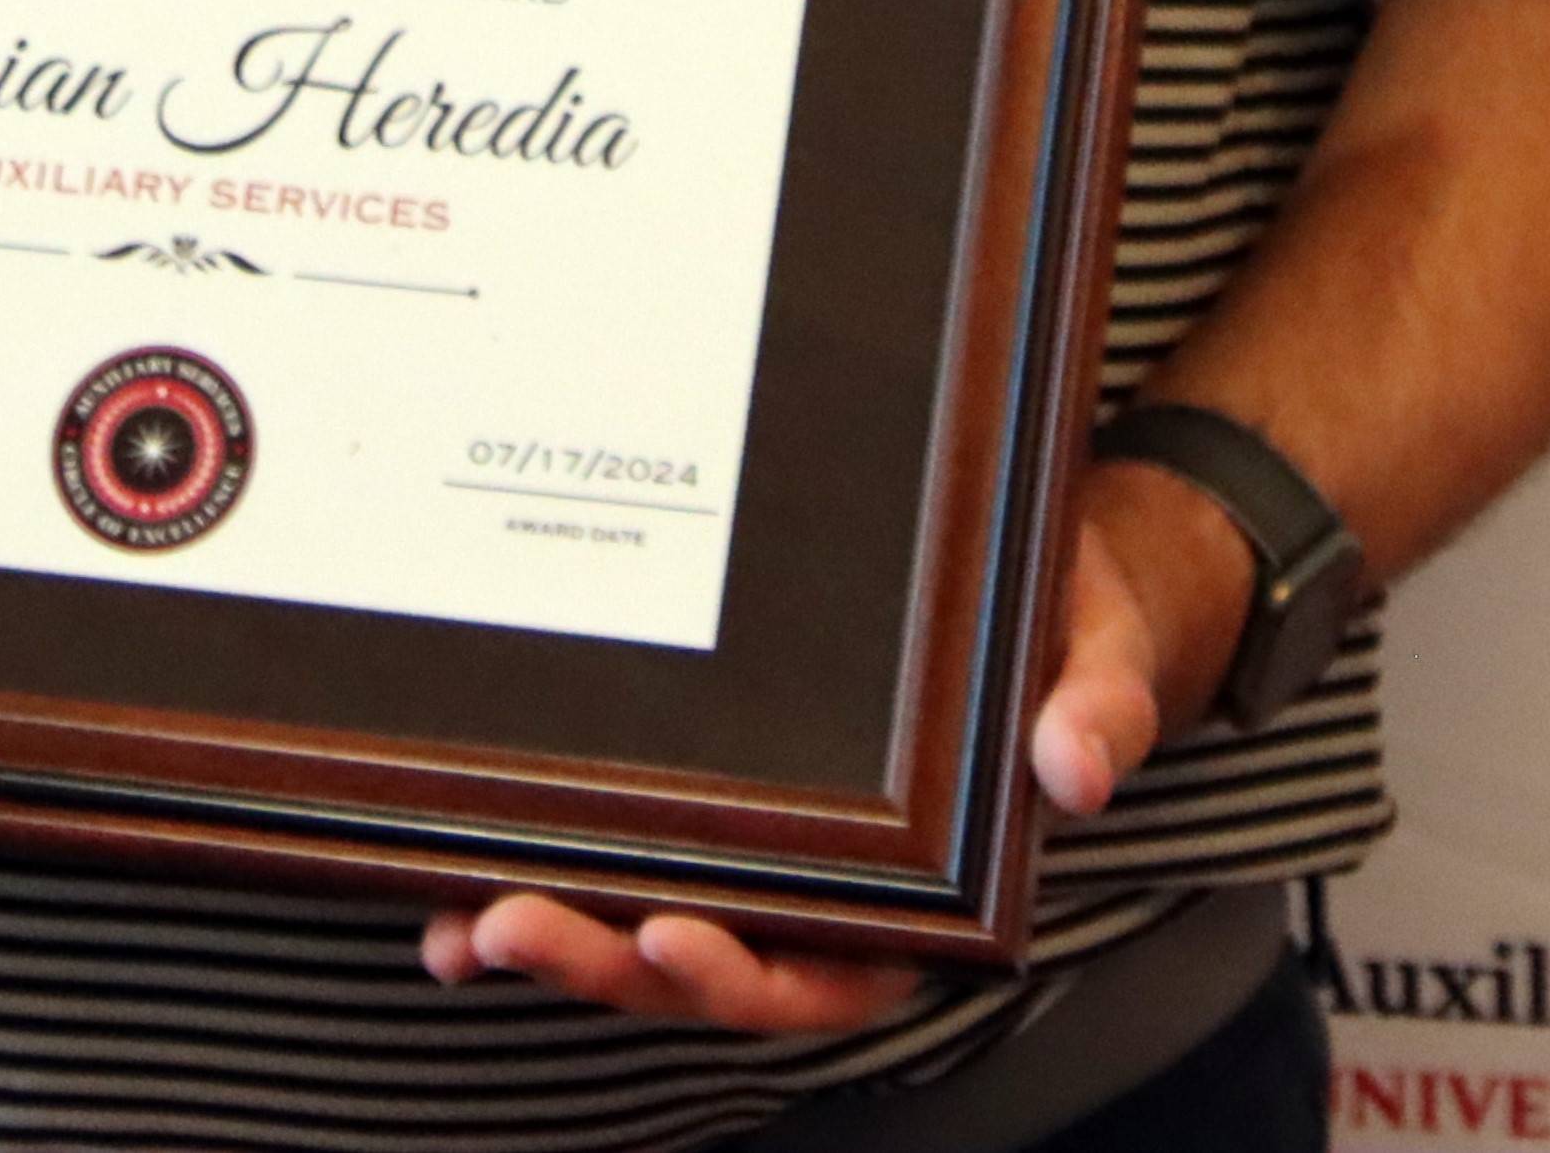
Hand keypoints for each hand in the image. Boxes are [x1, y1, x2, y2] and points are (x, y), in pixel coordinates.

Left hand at [418, 474, 1249, 1027]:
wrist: (1030, 570)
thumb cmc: (1063, 621)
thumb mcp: (1100, 649)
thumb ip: (1099, 708)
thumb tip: (1081, 768)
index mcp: (922, 900)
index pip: (828, 979)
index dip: (745, 976)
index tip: (674, 937)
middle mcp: (826, 899)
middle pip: (703, 967)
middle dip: (605, 962)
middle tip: (514, 921)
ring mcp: (753, 857)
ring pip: (640, 930)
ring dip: (552, 938)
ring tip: (463, 924)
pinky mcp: (703, 802)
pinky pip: (616, 857)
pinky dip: (533, 879)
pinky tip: (449, 883)